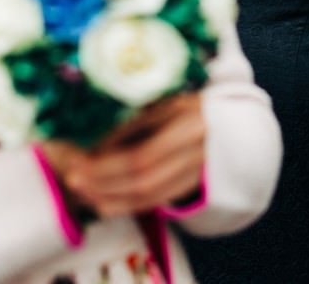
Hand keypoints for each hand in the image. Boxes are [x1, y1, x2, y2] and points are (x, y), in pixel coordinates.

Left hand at [63, 93, 206, 218]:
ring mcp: (195, 177)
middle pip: (142, 180)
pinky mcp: (189, 189)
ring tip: (83, 192)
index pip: (143, 155)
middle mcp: (196, 156)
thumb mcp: (167, 104)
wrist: (235, 126)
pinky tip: (103, 203)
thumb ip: (134, 124)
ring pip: (148, 197)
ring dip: (110, 198)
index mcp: (190, 127)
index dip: (108, 163)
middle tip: (73, 179)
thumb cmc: (195, 108)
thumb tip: (95, 146)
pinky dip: (126, 205)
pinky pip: (155, 203)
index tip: (79, 161)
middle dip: (103, 183)